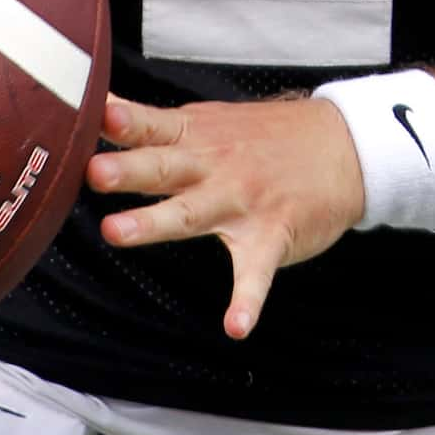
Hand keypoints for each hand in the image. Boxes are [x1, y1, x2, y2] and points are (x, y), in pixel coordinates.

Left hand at [85, 92, 365, 340]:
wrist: (340, 146)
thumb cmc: (261, 136)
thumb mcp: (208, 121)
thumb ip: (154, 125)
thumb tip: (99, 108)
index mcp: (194, 136)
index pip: (153, 125)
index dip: (125, 119)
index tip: (98, 111)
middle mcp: (213, 166)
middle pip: (163, 167)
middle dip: (128, 170)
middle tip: (94, 172)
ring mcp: (241, 201)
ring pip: (192, 213)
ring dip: (155, 222)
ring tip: (118, 233)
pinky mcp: (271, 235)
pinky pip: (256, 273)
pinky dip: (247, 300)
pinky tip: (237, 326)